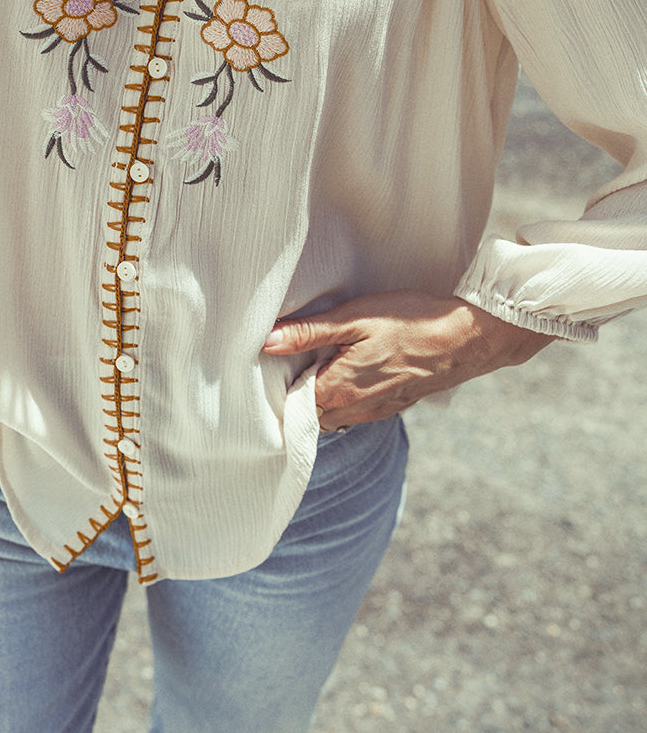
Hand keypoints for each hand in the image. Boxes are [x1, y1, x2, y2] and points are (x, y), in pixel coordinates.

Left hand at [263, 290, 553, 431]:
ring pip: (332, 415)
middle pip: (309, 414)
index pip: (290, 406)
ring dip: (317, 399)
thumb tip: (267, 341)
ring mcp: (374, 410)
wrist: (468, 338)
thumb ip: (309, 333)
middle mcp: (354, 409)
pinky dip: (341, 398)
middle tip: (282, 367)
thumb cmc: (412, 322)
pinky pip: (354, 410)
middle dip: (293, 397)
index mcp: (338, 389)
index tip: (264, 372)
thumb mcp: (354, 318)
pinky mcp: (391, 405)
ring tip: (310, 368)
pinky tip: (342, 373)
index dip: (275, 391)